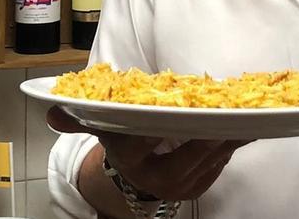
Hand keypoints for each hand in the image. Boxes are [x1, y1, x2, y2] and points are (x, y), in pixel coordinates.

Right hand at [47, 106, 252, 201]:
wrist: (135, 176)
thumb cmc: (122, 141)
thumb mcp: (102, 129)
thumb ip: (79, 119)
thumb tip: (50, 111)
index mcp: (129, 159)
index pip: (139, 144)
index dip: (154, 132)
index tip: (172, 116)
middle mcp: (154, 179)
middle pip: (184, 157)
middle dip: (205, 136)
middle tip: (223, 112)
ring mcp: (179, 186)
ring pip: (208, 160)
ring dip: (227, 137)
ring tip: (244, 112)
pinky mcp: (199, 187)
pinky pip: (221, 164)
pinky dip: (234, 143)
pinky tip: (248, 124)